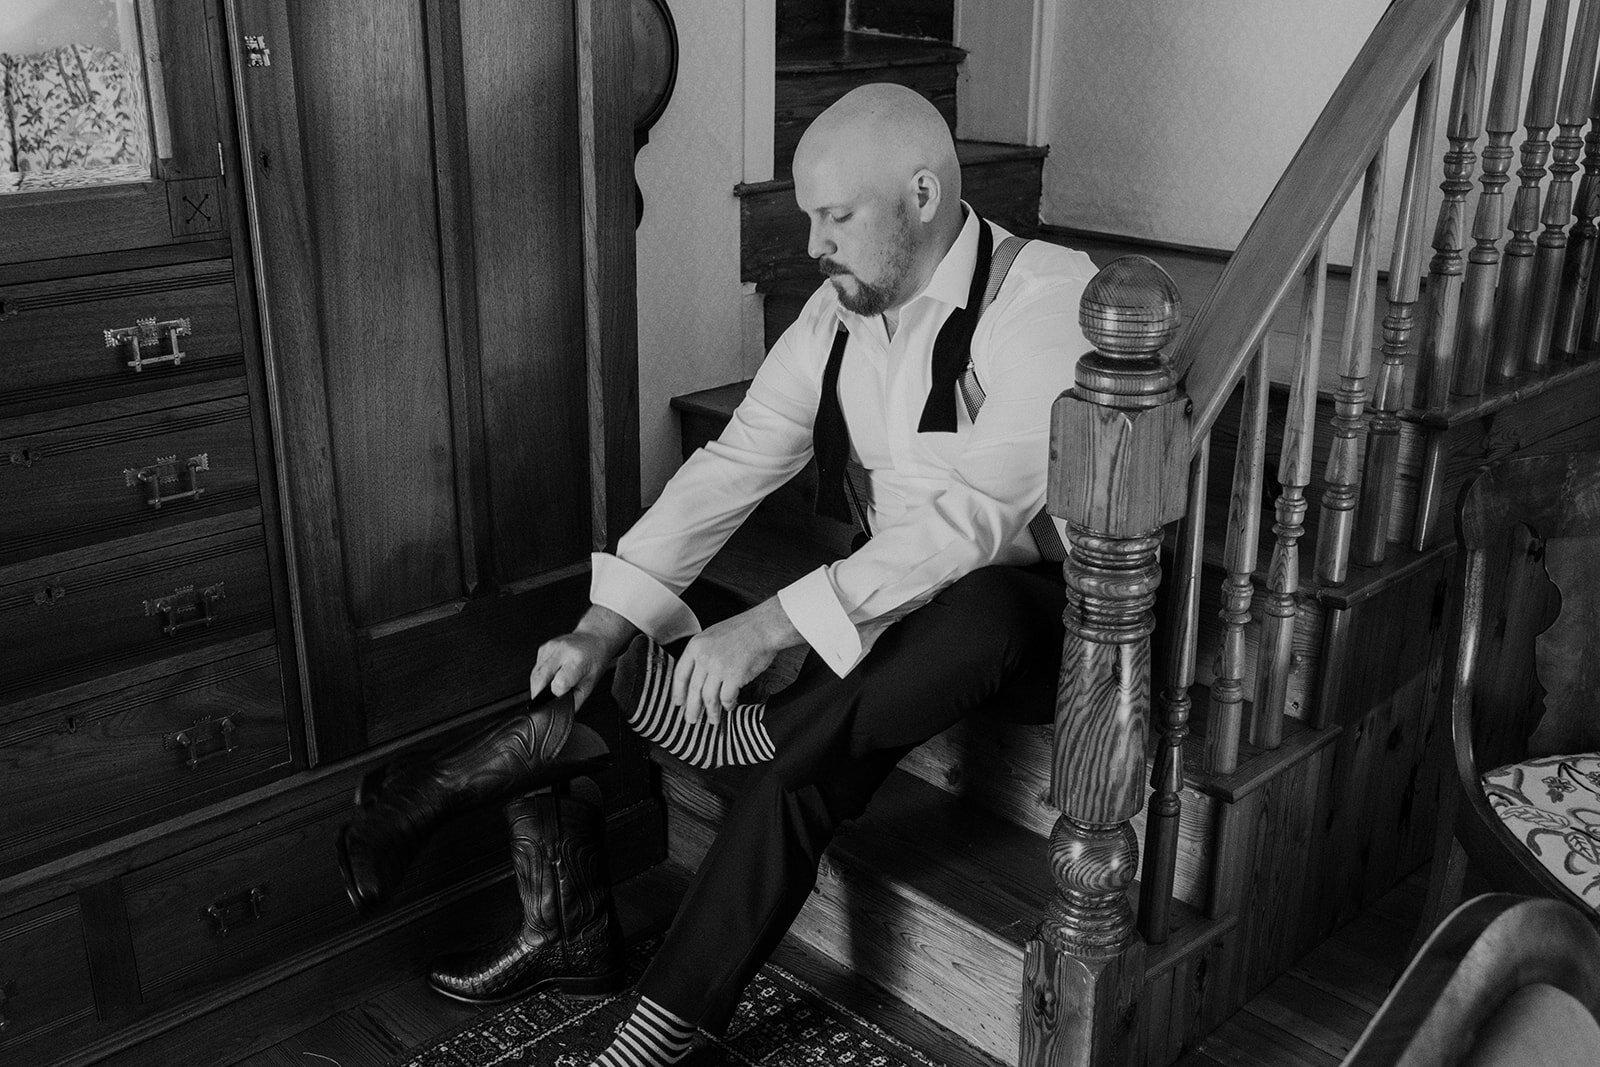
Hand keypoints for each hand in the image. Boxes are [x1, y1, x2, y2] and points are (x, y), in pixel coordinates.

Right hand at [528, 604, 635, 709]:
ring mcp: (550, 648)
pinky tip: (550, 675)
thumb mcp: (590, 684)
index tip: (560, 697)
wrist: (594, 638)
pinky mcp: (543, 648)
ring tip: (550, 686)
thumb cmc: (595, 660)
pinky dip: (539, 676)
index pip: (558, 684)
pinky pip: (536, 668)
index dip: (557, 694)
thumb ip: (575, 700)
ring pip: (534, 674)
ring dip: (538, 685)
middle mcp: (562, 651)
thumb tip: (561, 712)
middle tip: (545, 701)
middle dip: (539, 694)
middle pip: (540, 679)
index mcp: (577, 661)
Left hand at [672, 597, 799, 725]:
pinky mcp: (734, 676)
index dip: (678, 692)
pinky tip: (729, 707)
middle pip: (693, 690)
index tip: (678, 702)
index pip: (680, 674)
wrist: (763, 627)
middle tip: (691, 719)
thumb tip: (697, 676)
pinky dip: (728, 705)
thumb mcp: (713, 635)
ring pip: (709, 698)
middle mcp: (704, 657)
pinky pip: (727, 698)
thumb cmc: (743, 630)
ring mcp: (719, 667)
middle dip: (692, 709)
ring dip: (711, 712)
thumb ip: (702, 653)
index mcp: (696, 646)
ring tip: (713, 719)